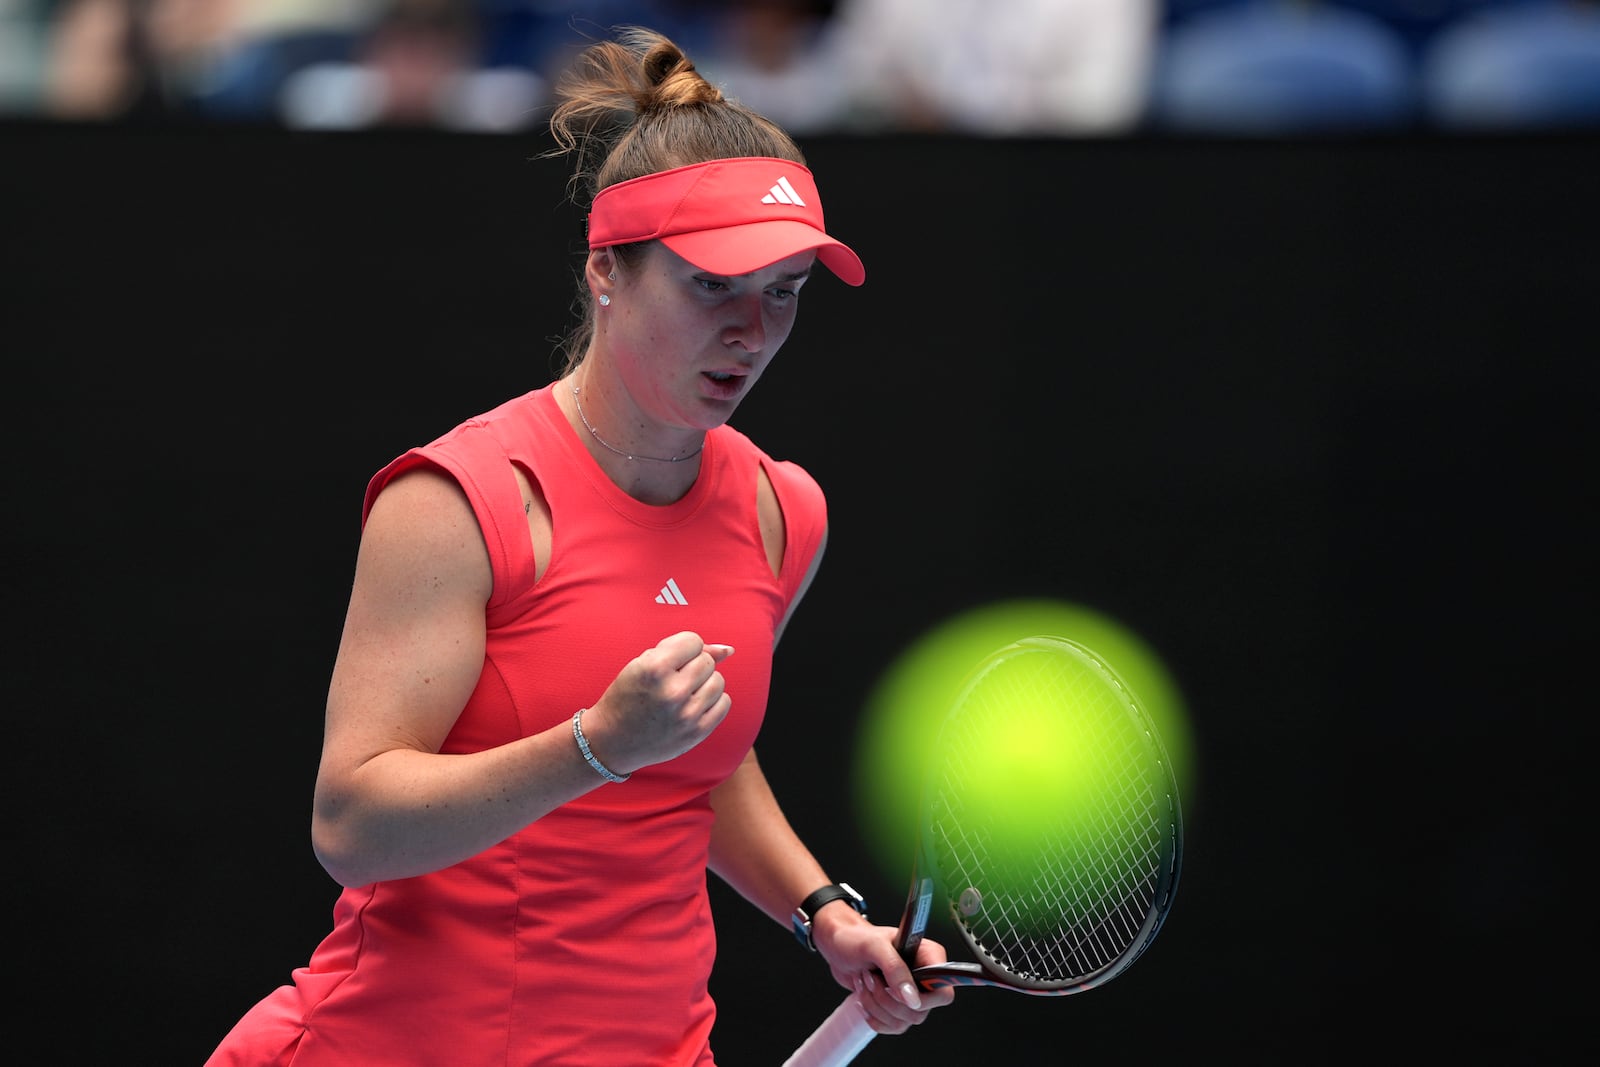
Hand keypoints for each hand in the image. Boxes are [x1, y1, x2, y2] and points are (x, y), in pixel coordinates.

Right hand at [581, 632, 734, 773]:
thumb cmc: (627, 697)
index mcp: (654, 669)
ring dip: (704, 682)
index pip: (693, 641)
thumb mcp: (643, 663)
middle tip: (673, 678)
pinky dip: (712, 701)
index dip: (682, 648)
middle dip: (692, 665)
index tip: (670, 660)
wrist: (611, 740)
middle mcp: (673, 691)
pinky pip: (724, 703)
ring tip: (683, 692)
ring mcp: (687, 714)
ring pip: (719, 681)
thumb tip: (727, 650)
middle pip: (706, 661)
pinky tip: (693, 704)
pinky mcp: (697, 732)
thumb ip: (683, 650)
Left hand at [815, 915, 954, 1034]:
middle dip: (889, 999)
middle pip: (921, 1011)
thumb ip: (895, 969)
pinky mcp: (896, 1006)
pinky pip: (893, 1026)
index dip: (924, 998)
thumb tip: (912, 998)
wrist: (838, 947)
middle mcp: (924, 976)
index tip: (901, 993)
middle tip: (873, 978)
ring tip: (866, 982)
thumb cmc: (856, 938)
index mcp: (929, 955)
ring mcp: (911, 993)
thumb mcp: (875, 946)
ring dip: (877, 1006)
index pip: (944, 990)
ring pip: (905, 1021)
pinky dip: (874, 1016)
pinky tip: (865, 996)